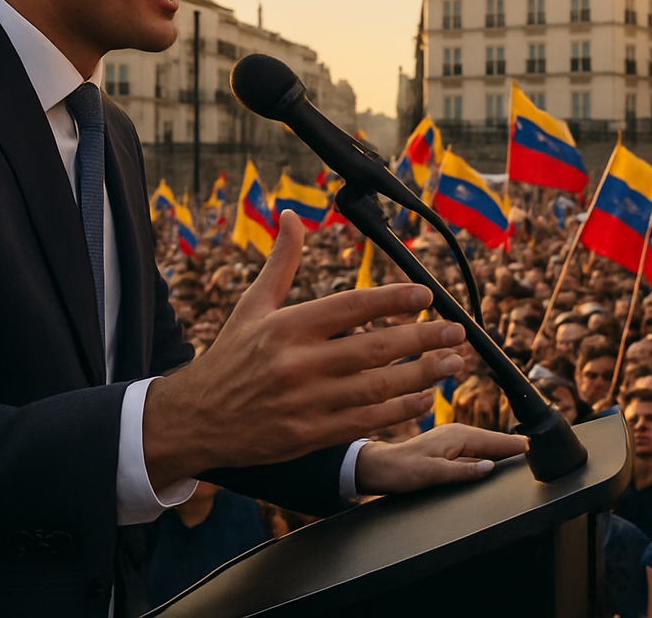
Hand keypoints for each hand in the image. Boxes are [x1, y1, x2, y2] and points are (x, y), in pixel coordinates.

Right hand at [144, 212, 468, 487]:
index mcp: (286, 327)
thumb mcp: (251, 307)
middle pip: (374, 348)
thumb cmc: (229, 358)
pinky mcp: (310, 436)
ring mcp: (306, 403)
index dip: (393, 299)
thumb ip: (280, 262)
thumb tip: (292, 215)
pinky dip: (400, 410)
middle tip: (455, 331)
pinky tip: (424, 399)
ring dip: (421, 375)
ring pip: (377, 387)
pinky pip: (366, 421)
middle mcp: (297, 364)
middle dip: (422, 339)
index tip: (426, 295)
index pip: (351, 306)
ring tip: (452, 363)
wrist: (195, 420)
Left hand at [353, 425, 527, 494]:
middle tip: (542, 449)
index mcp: (456, 436)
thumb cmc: (400, 471)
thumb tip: (489, 467)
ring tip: (526, 452)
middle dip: (515, 445)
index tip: (538, 446)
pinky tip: (497, 457)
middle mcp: (457, 433)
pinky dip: (491, 451)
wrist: (378, 468)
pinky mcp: (449, 446)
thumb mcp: (431, 475)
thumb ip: (461, 471)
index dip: (517, 445)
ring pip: (486, 444)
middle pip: (494, 441)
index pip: (496, 441)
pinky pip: (476, 448)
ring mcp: (453, 438)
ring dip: (504, 448)